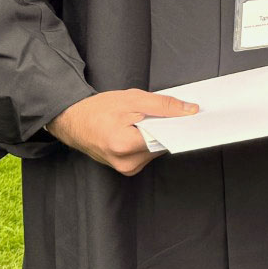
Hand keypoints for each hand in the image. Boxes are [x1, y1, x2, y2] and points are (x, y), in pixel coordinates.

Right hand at [46, 89, 197, 174]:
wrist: (74, 120)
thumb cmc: (99, 109)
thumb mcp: (133, 99)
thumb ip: (164, 106)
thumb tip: (190, 111)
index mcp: (125, 145)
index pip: (166, 138)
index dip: (180, 126)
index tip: (194, 118)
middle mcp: (127, 163)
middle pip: (162, 145)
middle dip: (167, 128)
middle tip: (165, 113)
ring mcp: (126, 168)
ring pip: (157, 150)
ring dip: (157, 135)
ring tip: (143, 121)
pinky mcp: (127, 169)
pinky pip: (148, 154)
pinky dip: (149, 141)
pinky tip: (139, 130)